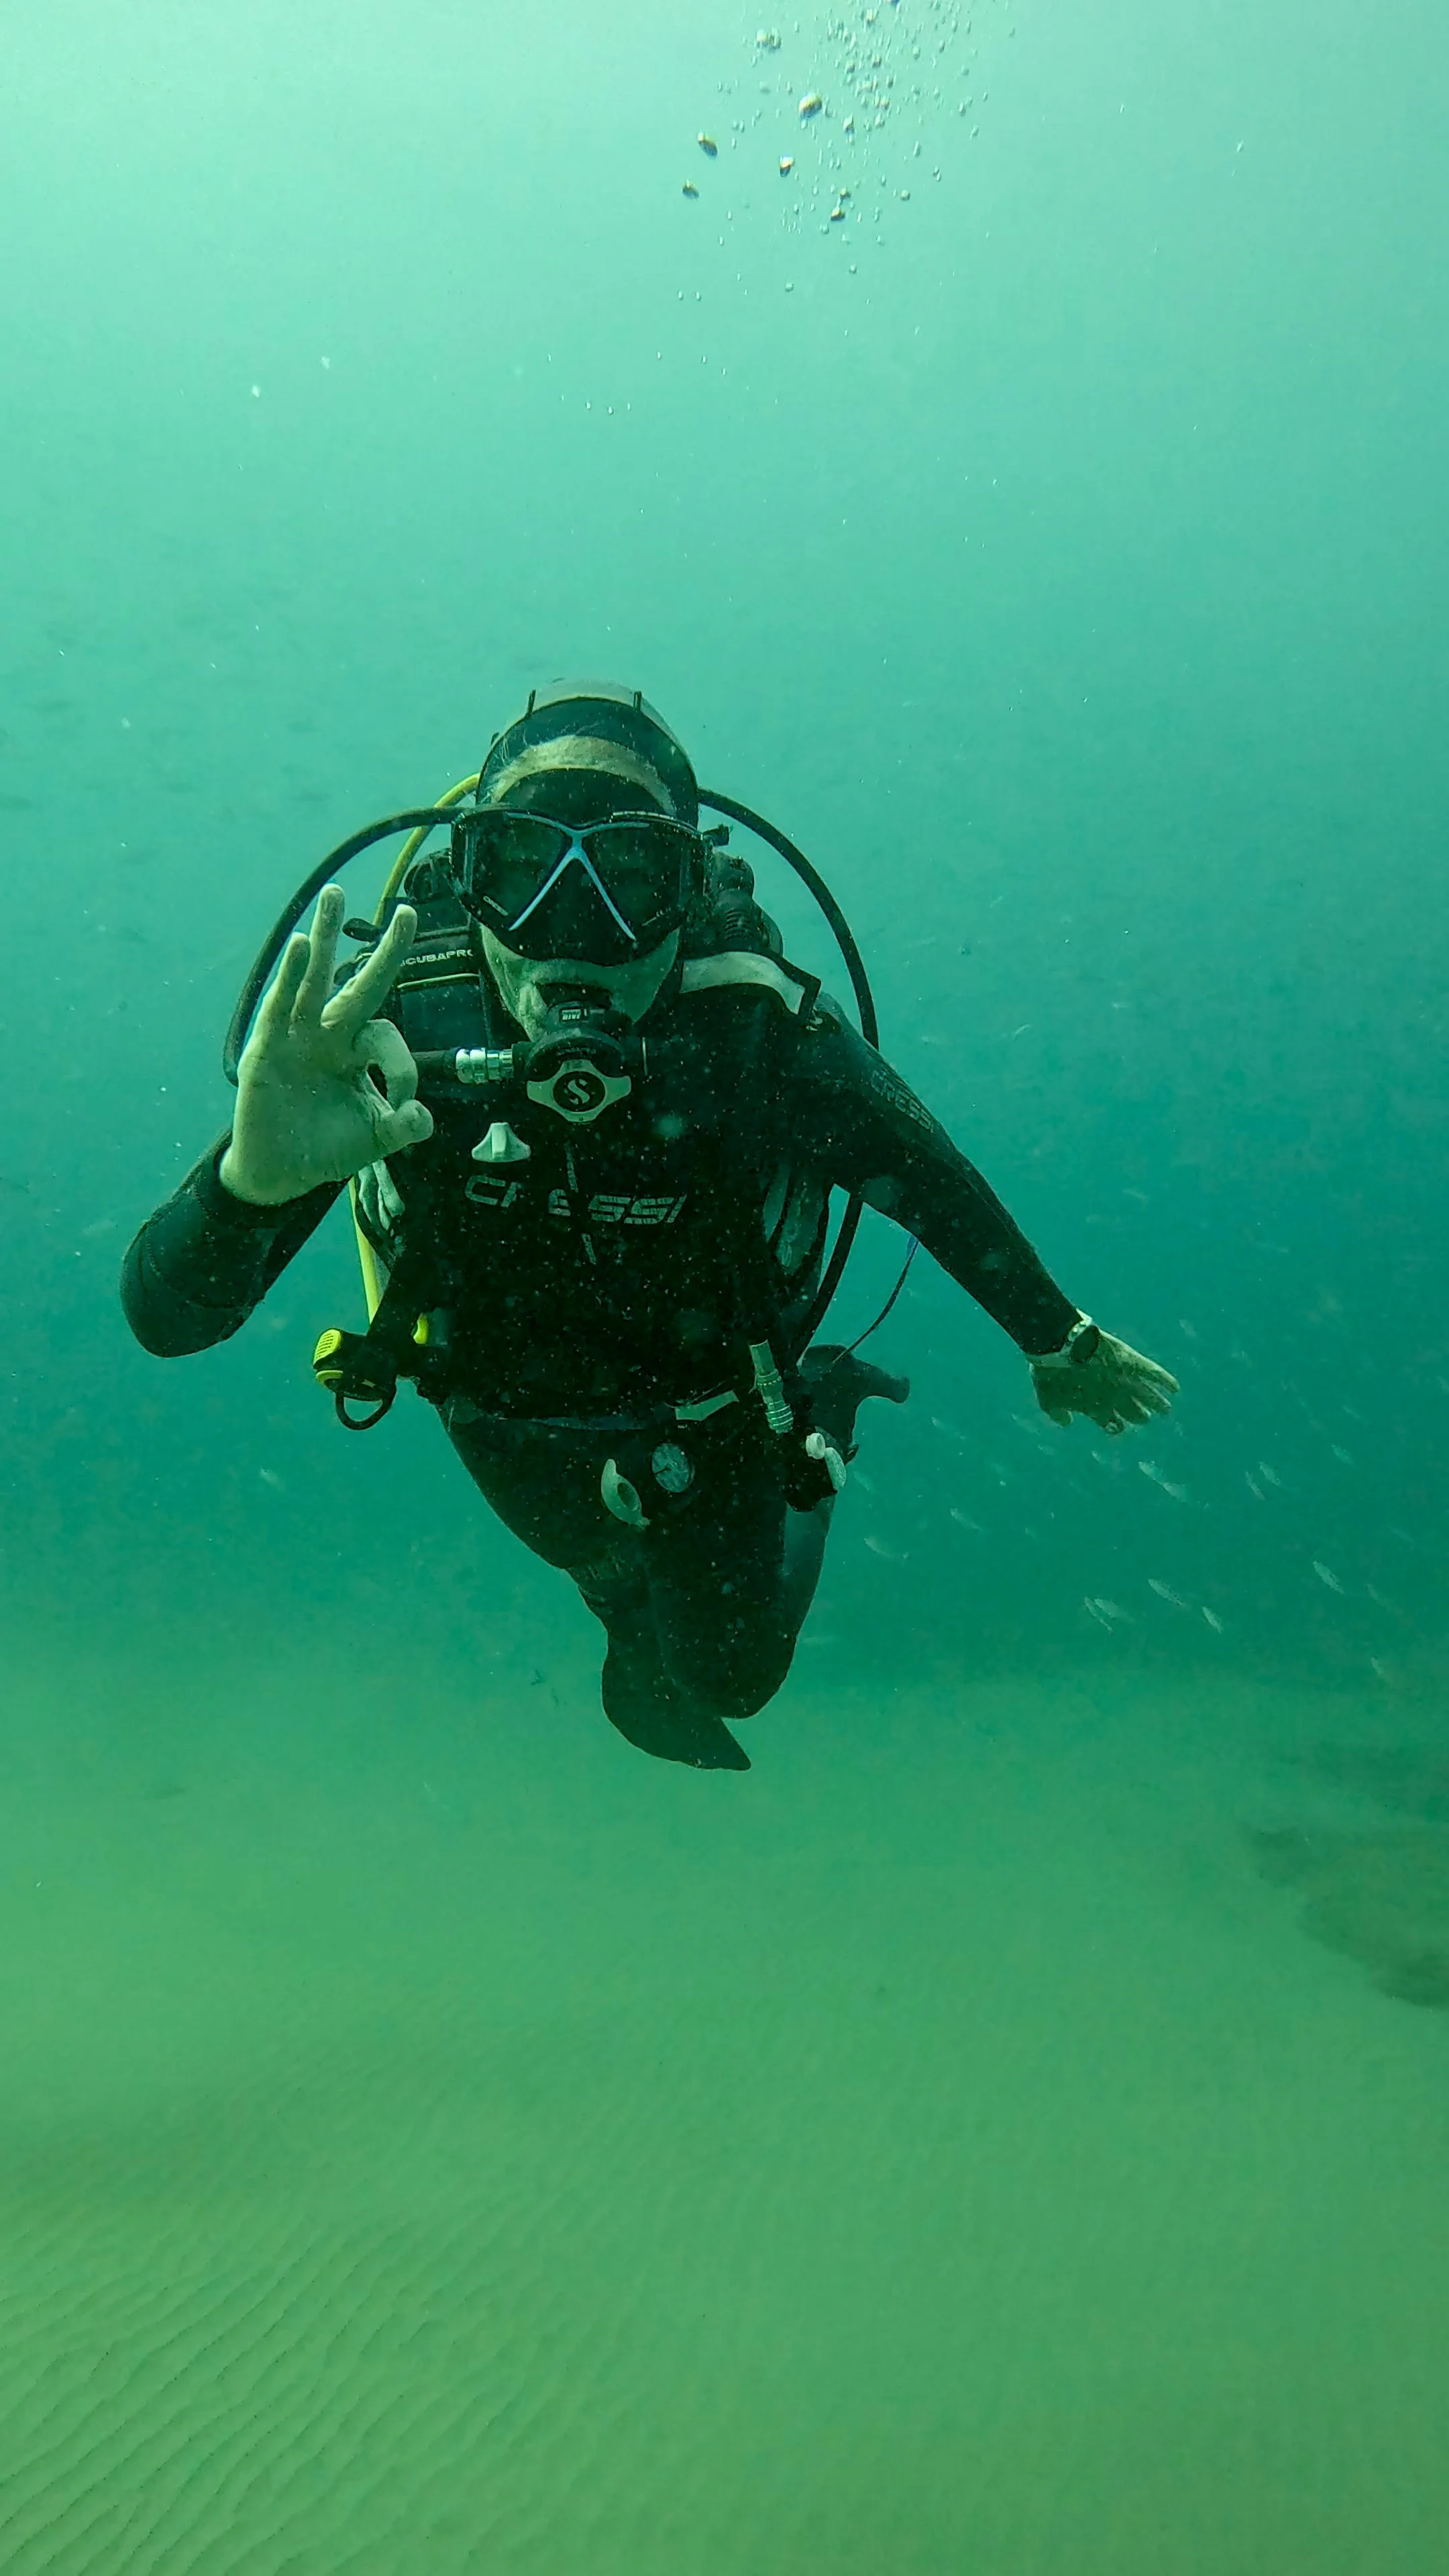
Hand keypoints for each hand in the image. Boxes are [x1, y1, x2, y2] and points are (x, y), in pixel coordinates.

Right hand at [220, 886, 433, 1205]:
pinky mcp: (267, 1046)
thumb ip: (403, 1127)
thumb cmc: (329, 1149)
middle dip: (385, 950)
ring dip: (326, 935)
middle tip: (407, 911)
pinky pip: (281, 1005)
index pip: (389, 1040)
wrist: (282, 1173)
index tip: (404, 1103)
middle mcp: (332, 1036)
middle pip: (362, 985)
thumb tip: (421, 1115)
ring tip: (335, 895)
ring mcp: (298, 1036)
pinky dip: (290, 975)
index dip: (403, 1068)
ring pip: (315, 980)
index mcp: (359, 1053)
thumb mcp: (375, 1139)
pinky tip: (302, 945)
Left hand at [1031, 1329, 1178, 1436]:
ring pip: (1147, 1397)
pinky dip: (1166, 1381)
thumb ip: (1058, 1414)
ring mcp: (1124, 1380)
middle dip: (1138, 1416)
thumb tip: (1067, 1422)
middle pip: (1133, 1412)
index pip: (1112, 1424)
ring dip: (1157, 1404)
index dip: (1116, 1426)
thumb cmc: (1050, 1374)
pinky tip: (1175, 1388)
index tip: (1117, 1426)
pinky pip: (1154, 1374)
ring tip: (1165, 1410)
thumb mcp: (1048, 1399)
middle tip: (1144, 1417)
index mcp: (1095, 1410)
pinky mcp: (1131, 1362)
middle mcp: (1114, 1399)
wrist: (1059, 1345)